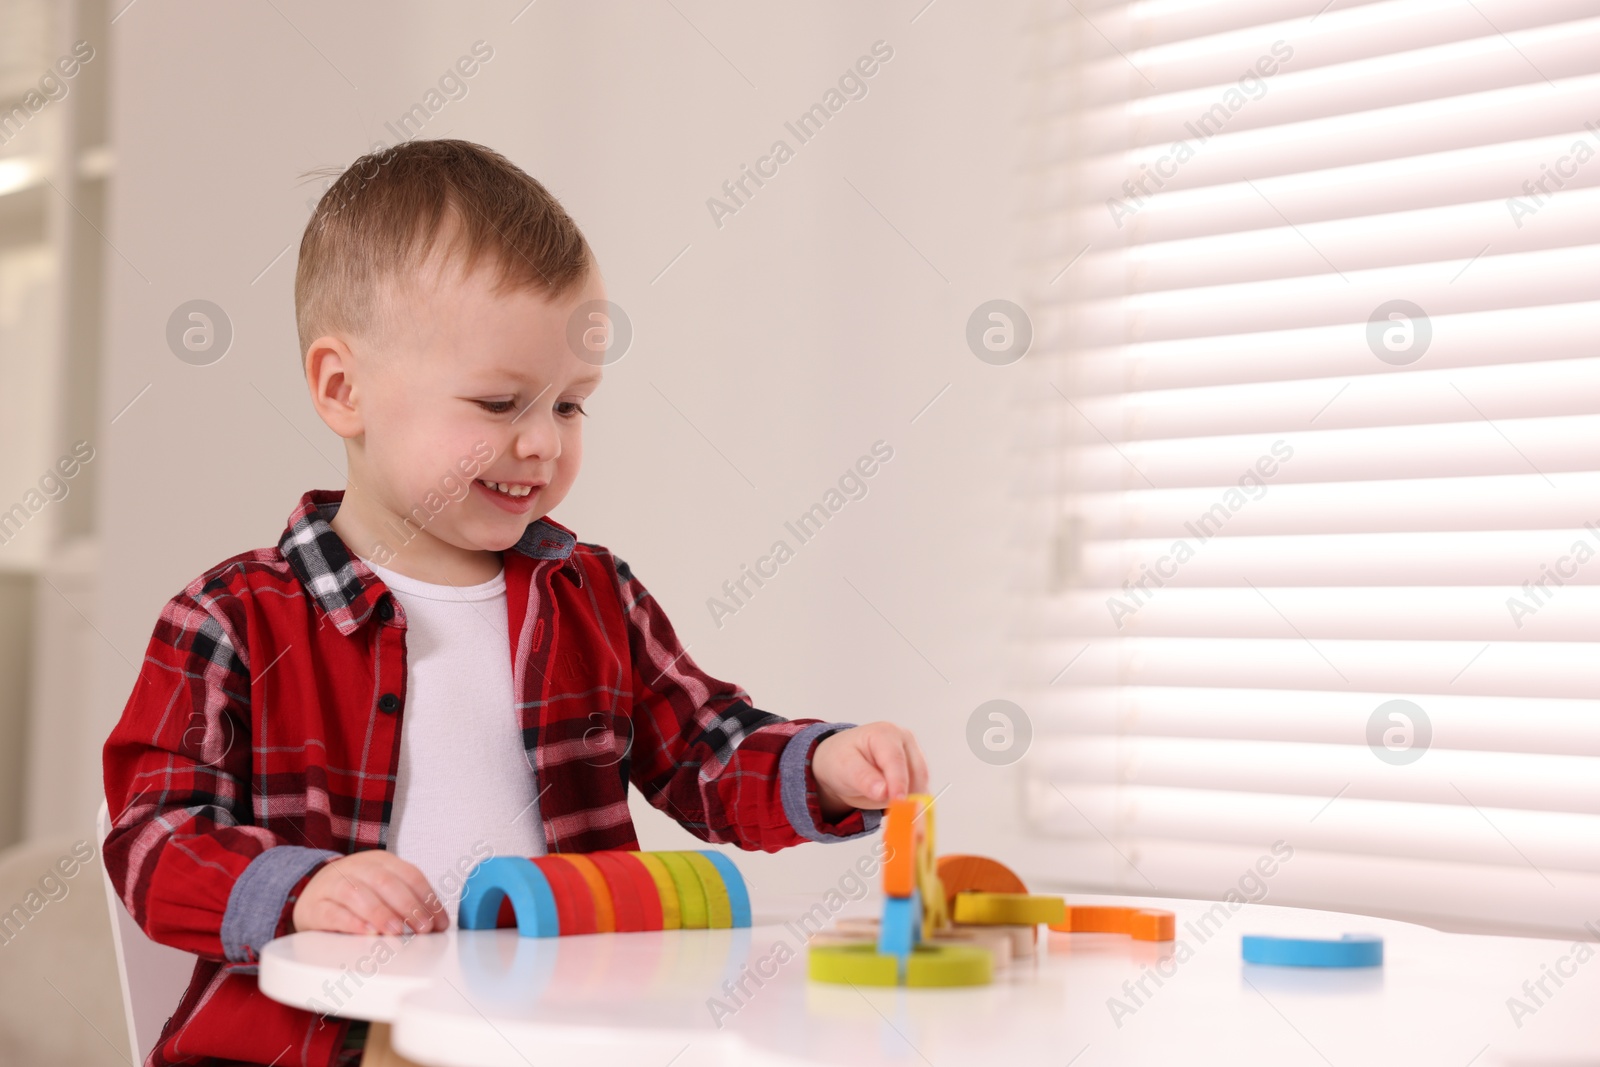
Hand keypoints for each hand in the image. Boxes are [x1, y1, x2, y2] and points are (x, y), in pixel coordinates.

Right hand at [291, 851, 447, 935]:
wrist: (310, 892)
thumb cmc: (354, 893)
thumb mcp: (382, 888)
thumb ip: (407, 900)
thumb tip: (436, 923)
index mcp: (380, 861)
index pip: (410, 874)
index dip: (428, 898)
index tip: (439, 922)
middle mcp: (357, 868)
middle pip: (385, 882)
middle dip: (408, 906)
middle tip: (422, 928)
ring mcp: (333, 885)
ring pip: (358, 894)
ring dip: (381, 913)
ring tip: (397, 931)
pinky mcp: (315, 906)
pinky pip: (333, 913)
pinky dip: (352, 923)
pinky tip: (367, 932)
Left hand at [812, 722, 928, 820]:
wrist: (844, 762)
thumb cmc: (842, 759)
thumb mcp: (844, 767)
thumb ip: (864, 779)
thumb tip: (884, 792)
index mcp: (885, 733)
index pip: (896, 760)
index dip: (898, 782)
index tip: (898, 802)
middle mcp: (905, 741)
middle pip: (916, 773)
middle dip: (906, 795)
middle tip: (894, 816)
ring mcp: (914, 755)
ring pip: (921, 784)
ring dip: (909, 800)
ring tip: (887, 808)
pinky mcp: (917, 772)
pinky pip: (920, 792)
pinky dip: (912, 804)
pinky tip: (897, 809)